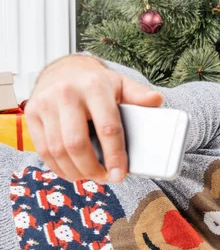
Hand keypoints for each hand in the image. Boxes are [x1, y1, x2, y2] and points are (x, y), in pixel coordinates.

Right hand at [25, 54, 162, 183]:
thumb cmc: (99, 85)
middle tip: (105, 178)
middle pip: (77, 143)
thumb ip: (139, 95)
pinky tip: (72, 172)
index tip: (120, 175)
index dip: (115, 156)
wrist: (65, 71)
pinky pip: (43, 149)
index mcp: (95, 88)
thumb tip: (157, 100)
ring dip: (75, 171)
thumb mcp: (122, 85)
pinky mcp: (32, 113)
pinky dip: (58, 167)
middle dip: (92, 168)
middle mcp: (67, 94)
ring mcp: (46, 104)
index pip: (107, 128)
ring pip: (58, 150)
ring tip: (91, 176)